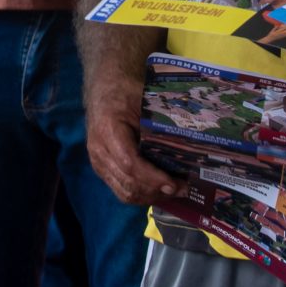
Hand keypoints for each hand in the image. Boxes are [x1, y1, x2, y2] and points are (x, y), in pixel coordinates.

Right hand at [86, 80, 181, 205]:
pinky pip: (121, 189)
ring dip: (151, 196)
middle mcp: (99, 150)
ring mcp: (98, 162)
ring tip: (174, 192)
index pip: (130, 163)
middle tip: (183, 189)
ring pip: (124, 192)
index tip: (174, 184)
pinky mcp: (102, 169)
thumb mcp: (143, 102)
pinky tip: (160, 190)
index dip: (152, 178)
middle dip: (157, 191)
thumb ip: (158, 126)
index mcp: (108, 129)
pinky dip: (142, 194)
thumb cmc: (126, 92)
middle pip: (128, 183)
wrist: (104, 90)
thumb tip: (188, 148)